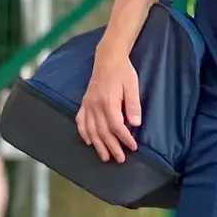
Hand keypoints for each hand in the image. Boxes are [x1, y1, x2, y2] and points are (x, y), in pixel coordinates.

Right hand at [76, 39, 140, 161]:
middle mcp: (95, 105)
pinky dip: (83, 132)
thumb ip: (133, 105)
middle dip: (112, 147)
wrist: (108, 57)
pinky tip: (88, 141)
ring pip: (91, 129)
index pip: (116, 126)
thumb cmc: (123, 71)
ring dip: (98, 145)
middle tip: (120, 159)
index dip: (124, 138)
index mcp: (108, 101)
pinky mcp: (84, 102)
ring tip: (105, 157)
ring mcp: (88, 104)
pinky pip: (80, 121)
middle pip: (103, 131)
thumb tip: (136, 123)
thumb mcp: (132, 85)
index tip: (133, 147)